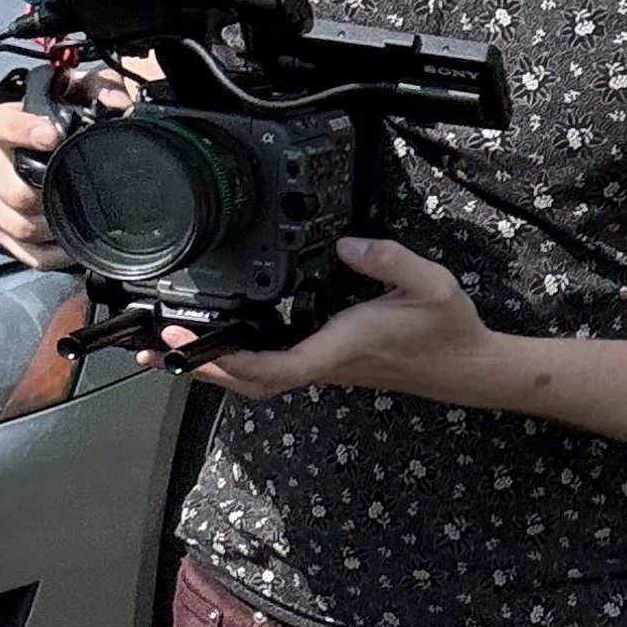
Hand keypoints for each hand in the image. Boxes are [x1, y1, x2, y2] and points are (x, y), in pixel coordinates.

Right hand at [0, 51, 167, 265]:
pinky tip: (70, 247)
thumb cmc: (51, 116)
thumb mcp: (71, 92)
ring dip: (51, 229)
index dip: (23, 130)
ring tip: (78, 222)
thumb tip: (117, 101)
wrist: (28, 138)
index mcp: (2, 126)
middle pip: (12, 191)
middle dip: (46, 196)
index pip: (2, 125)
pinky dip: (51, 255)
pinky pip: (25, 252)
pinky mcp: (1, 228)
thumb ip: (95, 88)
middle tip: (76, 193)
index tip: (51, 134)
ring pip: (17, 226)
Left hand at [166, 237, 499, 402]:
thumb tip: (345, 243)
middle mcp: (327, 363)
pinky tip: (225, 343)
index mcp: (343, 345)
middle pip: (253, 383)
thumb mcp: (431, 283)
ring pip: (260, 381)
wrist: (467, 367)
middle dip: (204, 371)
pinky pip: (275, 370)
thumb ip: (389, 259)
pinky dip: (241, 362)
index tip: (192, 344)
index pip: (277, 368)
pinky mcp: (328, 365)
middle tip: (159, 350)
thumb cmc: (448, 329)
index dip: (230, 361)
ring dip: (217, 369)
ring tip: (176, 350)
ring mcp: (326, 368)